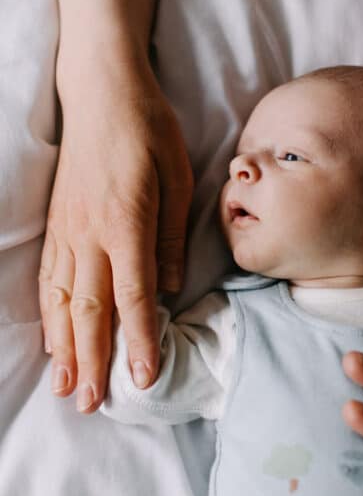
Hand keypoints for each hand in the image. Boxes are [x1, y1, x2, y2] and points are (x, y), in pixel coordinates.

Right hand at [41, 56, 192, 412]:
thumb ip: (173, 239)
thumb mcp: (178, 181)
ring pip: (63, 302)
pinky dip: (50, 316)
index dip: (138, 342)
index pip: (134, 297)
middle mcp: (91, 234)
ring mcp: (68, 231)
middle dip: (92, 362)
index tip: (143, 378)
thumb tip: (173, 290)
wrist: (102, 90)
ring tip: (65, 388)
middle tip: (93, 404)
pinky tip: (52, 341)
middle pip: (91, 311)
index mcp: (126, 224)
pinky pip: (50, 280)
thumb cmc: (150, 132)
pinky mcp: (57, 226)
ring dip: (65, 349)